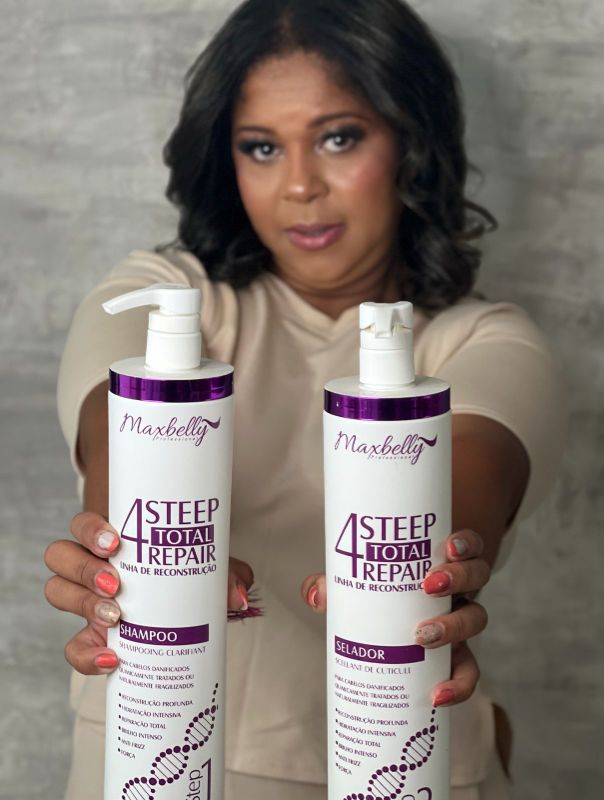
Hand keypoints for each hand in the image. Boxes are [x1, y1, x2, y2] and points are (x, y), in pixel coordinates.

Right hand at [44, 511, 253, 675]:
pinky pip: (73, 647)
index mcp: (113, 541)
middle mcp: (91, 566)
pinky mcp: (90, 637)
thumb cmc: (186, 575)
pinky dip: (86, 656)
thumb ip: (226, 575)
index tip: (116, 543)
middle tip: (116, 584)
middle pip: (61, 556)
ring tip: (117, 617)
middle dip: (84, 569)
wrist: (182, 608)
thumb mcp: (206, 567)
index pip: (84, 525)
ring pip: (57, 592)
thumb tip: (237, 596)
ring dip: (83, 603)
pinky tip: (112, 660)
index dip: (90, 531)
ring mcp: (86, 601)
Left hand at [300, 528, 489, 706]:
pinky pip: (469, 671)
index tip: (448, 545)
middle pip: (478, 575)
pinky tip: (437, 695)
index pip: (467, 545)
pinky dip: (459, 685)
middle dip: (459, 578)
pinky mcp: (457, 656)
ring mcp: (460, 622)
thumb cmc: (381, 595)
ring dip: (455, 626)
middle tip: (428, 585)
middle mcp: (458, 589)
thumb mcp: (361, 582)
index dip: (465, 543)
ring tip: (422, 636)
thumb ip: (336, 582)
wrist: (394, 625)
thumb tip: (315, 594)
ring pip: (477, 618)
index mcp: (441, 563)